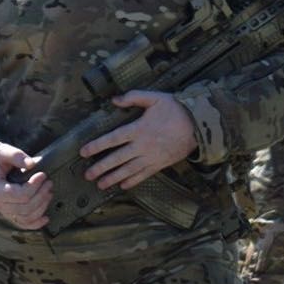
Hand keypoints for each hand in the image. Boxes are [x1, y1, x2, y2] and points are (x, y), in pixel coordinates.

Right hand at [0, 143, 50, 230]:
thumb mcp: (2, 152)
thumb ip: (16, 155)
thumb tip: (31, 163)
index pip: (20, 195)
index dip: (34, 186)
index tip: (42, 174)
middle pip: (26, 207)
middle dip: (41, 195)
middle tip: (49, 182)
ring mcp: (5, 212)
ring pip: (27, 217)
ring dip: (42, 206)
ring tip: (49, 192)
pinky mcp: (11, 215)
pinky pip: (24, 224)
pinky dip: (36, 223)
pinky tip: (46, 218)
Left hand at [79, 91, 196, 190]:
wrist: (199, 124)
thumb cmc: (176, 109)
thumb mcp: (155, 98)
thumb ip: (133, 97)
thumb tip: (114, 99)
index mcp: (139, 129)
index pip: (113, 139)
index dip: (97, 146)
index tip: (83, 152)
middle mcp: (143, 146)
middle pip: (117, 159)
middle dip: (101, 168)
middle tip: (87, 175)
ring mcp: (151, 157)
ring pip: (128, 170)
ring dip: (113, 178)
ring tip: (100, 185)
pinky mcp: (160, 164)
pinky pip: (144, 175)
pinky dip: (132, 181)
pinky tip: (122, 186)